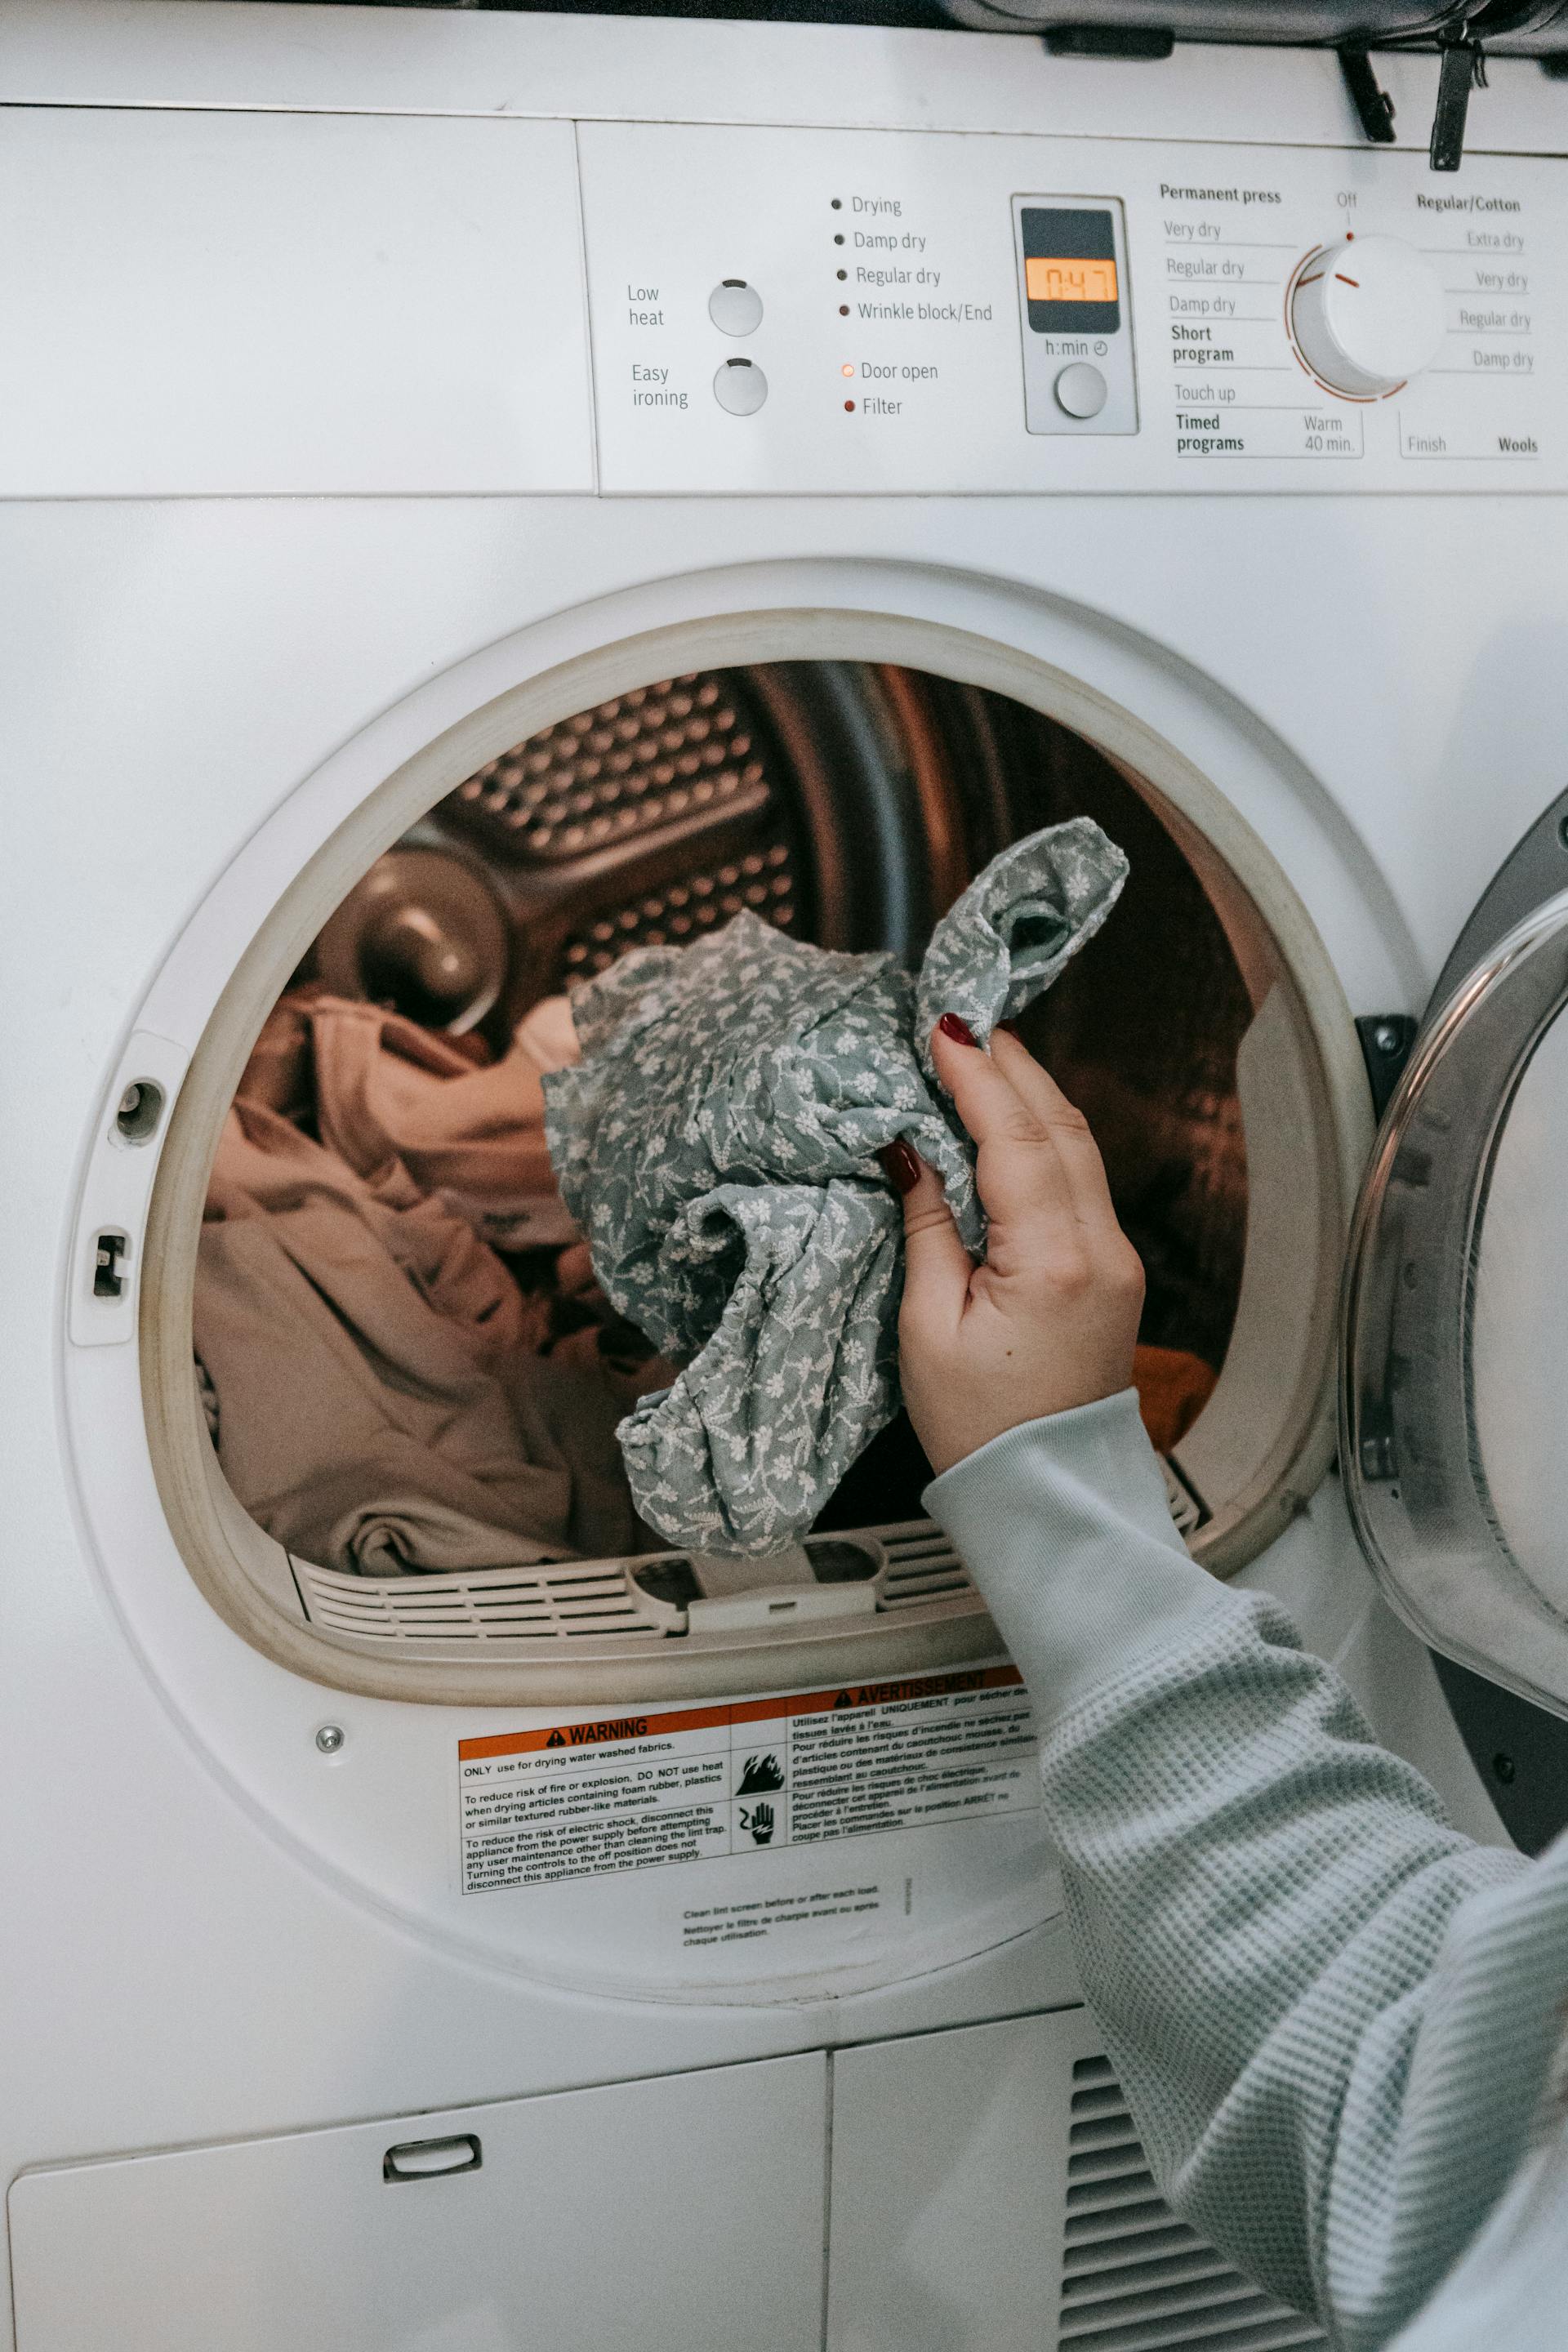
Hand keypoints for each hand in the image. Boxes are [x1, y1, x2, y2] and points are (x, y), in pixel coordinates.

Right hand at [880, 1019, 1143, 1476]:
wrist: (1048, 1494)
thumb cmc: (981, 1429)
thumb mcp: (927, 1329)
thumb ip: (926, 1229)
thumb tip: (910, 1150)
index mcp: (1051, 1264)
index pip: (1015, 1140)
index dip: (977, 1077)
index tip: (942, 1030)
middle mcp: (1100, 1251)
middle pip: (1061, 1126)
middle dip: (1012, 1066)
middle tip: (963, 1022)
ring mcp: (1117, 1258)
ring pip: (1080, 1147)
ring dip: (1032, 1094)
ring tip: (985, 1054)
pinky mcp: (1114, 1270)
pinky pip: (1083, 1179)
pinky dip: (1046, 1136)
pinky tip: (1012, 1119)